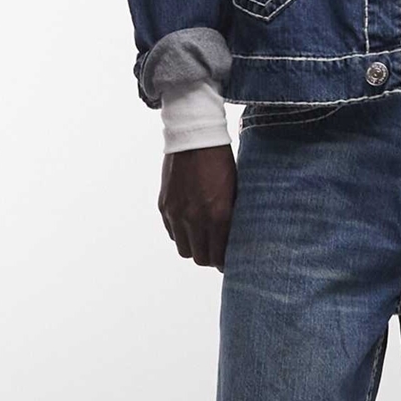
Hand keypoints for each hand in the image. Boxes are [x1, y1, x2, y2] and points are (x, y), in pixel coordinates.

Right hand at [159, 144, 235, 269]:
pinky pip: (172, 233)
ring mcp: (177, 213)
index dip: (224, 263)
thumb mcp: (235, 192)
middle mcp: (195, 219)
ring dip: (194, 248)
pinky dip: (181, 234)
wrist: (195, 138)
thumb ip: (232, 217)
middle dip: (210, 258)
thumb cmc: (222, 162)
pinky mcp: (165, 206)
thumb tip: (234, 239)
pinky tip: (190, 224)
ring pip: (184, 250)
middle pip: (200, 258)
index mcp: (218, 216)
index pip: (219, 256)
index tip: (228, 261)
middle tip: (217, 252)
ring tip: (203, 239)